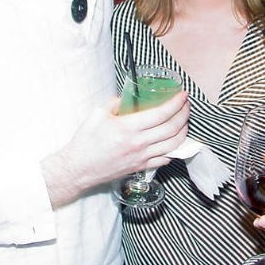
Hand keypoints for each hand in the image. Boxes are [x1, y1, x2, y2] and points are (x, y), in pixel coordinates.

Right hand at [42, 91, 189, 207]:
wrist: (78, 169)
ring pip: (173, 145)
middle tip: (186, 105)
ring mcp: (142, 157)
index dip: (176, 103)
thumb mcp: (97, 114)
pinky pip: (165, 159)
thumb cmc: (86, 142)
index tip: (182, 95)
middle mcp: (139, 143)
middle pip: (172, 128)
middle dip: (184, 114)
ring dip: (184, 131)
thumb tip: (127, 97)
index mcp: (128, 127)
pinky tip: (175, 141)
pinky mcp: (141, 167)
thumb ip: (115, 102)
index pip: (161, 114)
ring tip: (184, 121)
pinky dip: (175, 149)